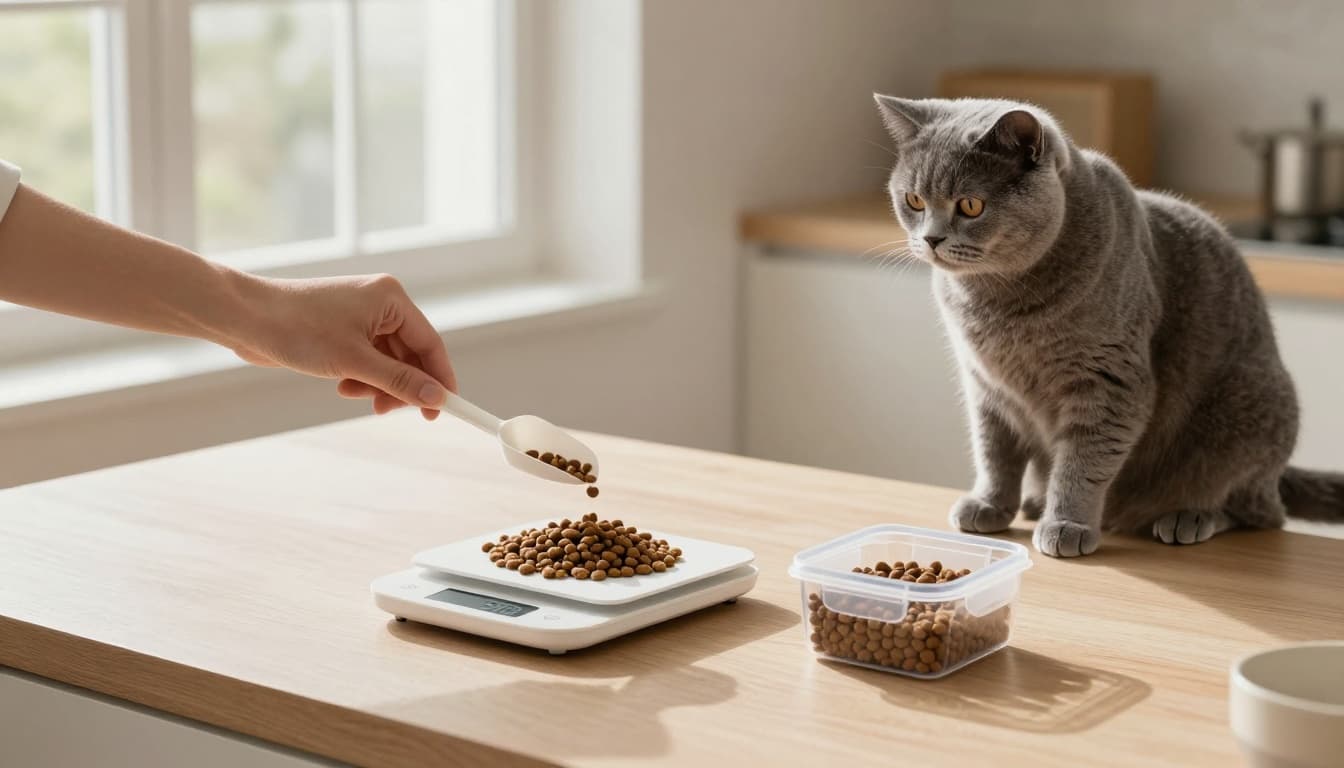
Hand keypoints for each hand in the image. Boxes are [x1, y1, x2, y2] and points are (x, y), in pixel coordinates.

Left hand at [233, 274, 456, 419]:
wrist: (246, 318)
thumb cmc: (298, 329)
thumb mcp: (355, 362)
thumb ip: (400, 382)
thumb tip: (437, 399)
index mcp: (391, 298)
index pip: (431, 343)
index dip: (439, 379)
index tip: (445, 410)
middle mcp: (381, 303)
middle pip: (410, 355)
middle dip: (400, 385)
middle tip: (387, 410)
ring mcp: (362, 316)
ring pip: (388, 362)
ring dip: (376, 385)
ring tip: (352, 393)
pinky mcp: (344, 329)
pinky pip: (368, 360)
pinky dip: (361, 378)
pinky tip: (342, 385)